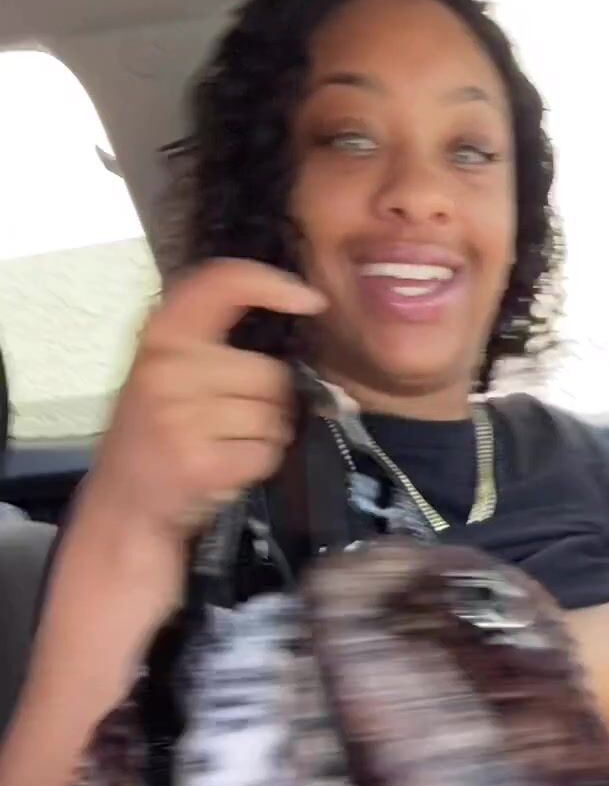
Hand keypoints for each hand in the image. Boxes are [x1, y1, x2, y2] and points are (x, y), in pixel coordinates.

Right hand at [89, 257, 325, 537]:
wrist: (123, 502)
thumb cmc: (157, 432)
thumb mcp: (167, 370)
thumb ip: (213, 343)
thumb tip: (292, 324)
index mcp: (161, 335)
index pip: (223, 283)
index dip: (272, 284)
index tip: (308, 299)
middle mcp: (168, 368)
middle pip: (269, 372)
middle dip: (269, 401)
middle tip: (231, 420)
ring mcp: (181, 417)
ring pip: (272, 417)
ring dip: (264, 436)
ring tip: (225, 444)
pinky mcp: (199, 462)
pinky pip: (266, 454)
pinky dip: (258, 465)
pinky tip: (226, 466)